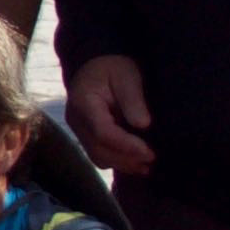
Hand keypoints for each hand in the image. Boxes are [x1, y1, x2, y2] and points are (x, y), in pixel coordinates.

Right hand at [67, 53, 155, 175]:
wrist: (96, 64)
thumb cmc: (113, 67)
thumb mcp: (126, 76)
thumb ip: (133, 99)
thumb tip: (143, 125)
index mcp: (83, 102)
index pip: (102, 132)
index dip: (126, 145)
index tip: (149, 151)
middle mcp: (76, 121)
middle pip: (99, 150)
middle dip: (126, 158)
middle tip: (152, 159)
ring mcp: (79, 130)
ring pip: (98, 157)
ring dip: (123, 164)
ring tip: (146, 165)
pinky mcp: (86, 136)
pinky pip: (100, 154)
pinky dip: (118, 161)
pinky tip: (136, 162)